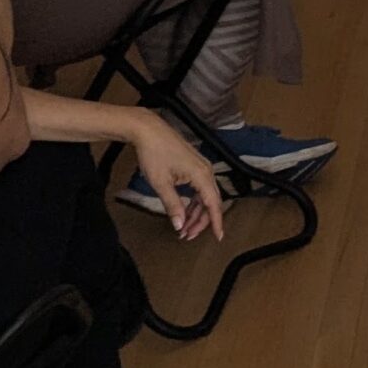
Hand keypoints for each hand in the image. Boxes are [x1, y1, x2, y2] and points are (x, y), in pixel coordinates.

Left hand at [123, 111, 225, 242]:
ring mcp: (202, 167)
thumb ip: (173, 205)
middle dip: (200, 221)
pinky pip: (200, 188)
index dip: (215, 222)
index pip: (213, 204)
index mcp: (202, 175)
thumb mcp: (160, 183)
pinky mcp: (195, 165)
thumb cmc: (154, 154)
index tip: (218, 237)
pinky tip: (184, 209)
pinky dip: (193, 201)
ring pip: (205, 195)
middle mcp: (207, 171)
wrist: (148, 130)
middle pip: (211, 202)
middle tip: (186, 236)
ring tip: (183, 226)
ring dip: (196, 212)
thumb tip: (179, 225)